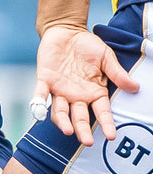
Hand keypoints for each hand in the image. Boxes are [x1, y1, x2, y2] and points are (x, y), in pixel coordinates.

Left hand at [32, 24, 138, 144]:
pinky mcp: (45, 81)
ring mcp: (59, 90)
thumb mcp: (106, 58)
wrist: (67, 32)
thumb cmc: (88, 47)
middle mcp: (75, 96)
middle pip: (78, 117)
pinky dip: (38, 101)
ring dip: (63, 121)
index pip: (101, 111)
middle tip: (87, 142)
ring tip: (68, 131)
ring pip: (59, 110)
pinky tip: (39, 111)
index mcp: (93, 92)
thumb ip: (117, 73)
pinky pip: (40, 93)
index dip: (106, 123)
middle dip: (82, 130)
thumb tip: (135, 88)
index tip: (111, 135)